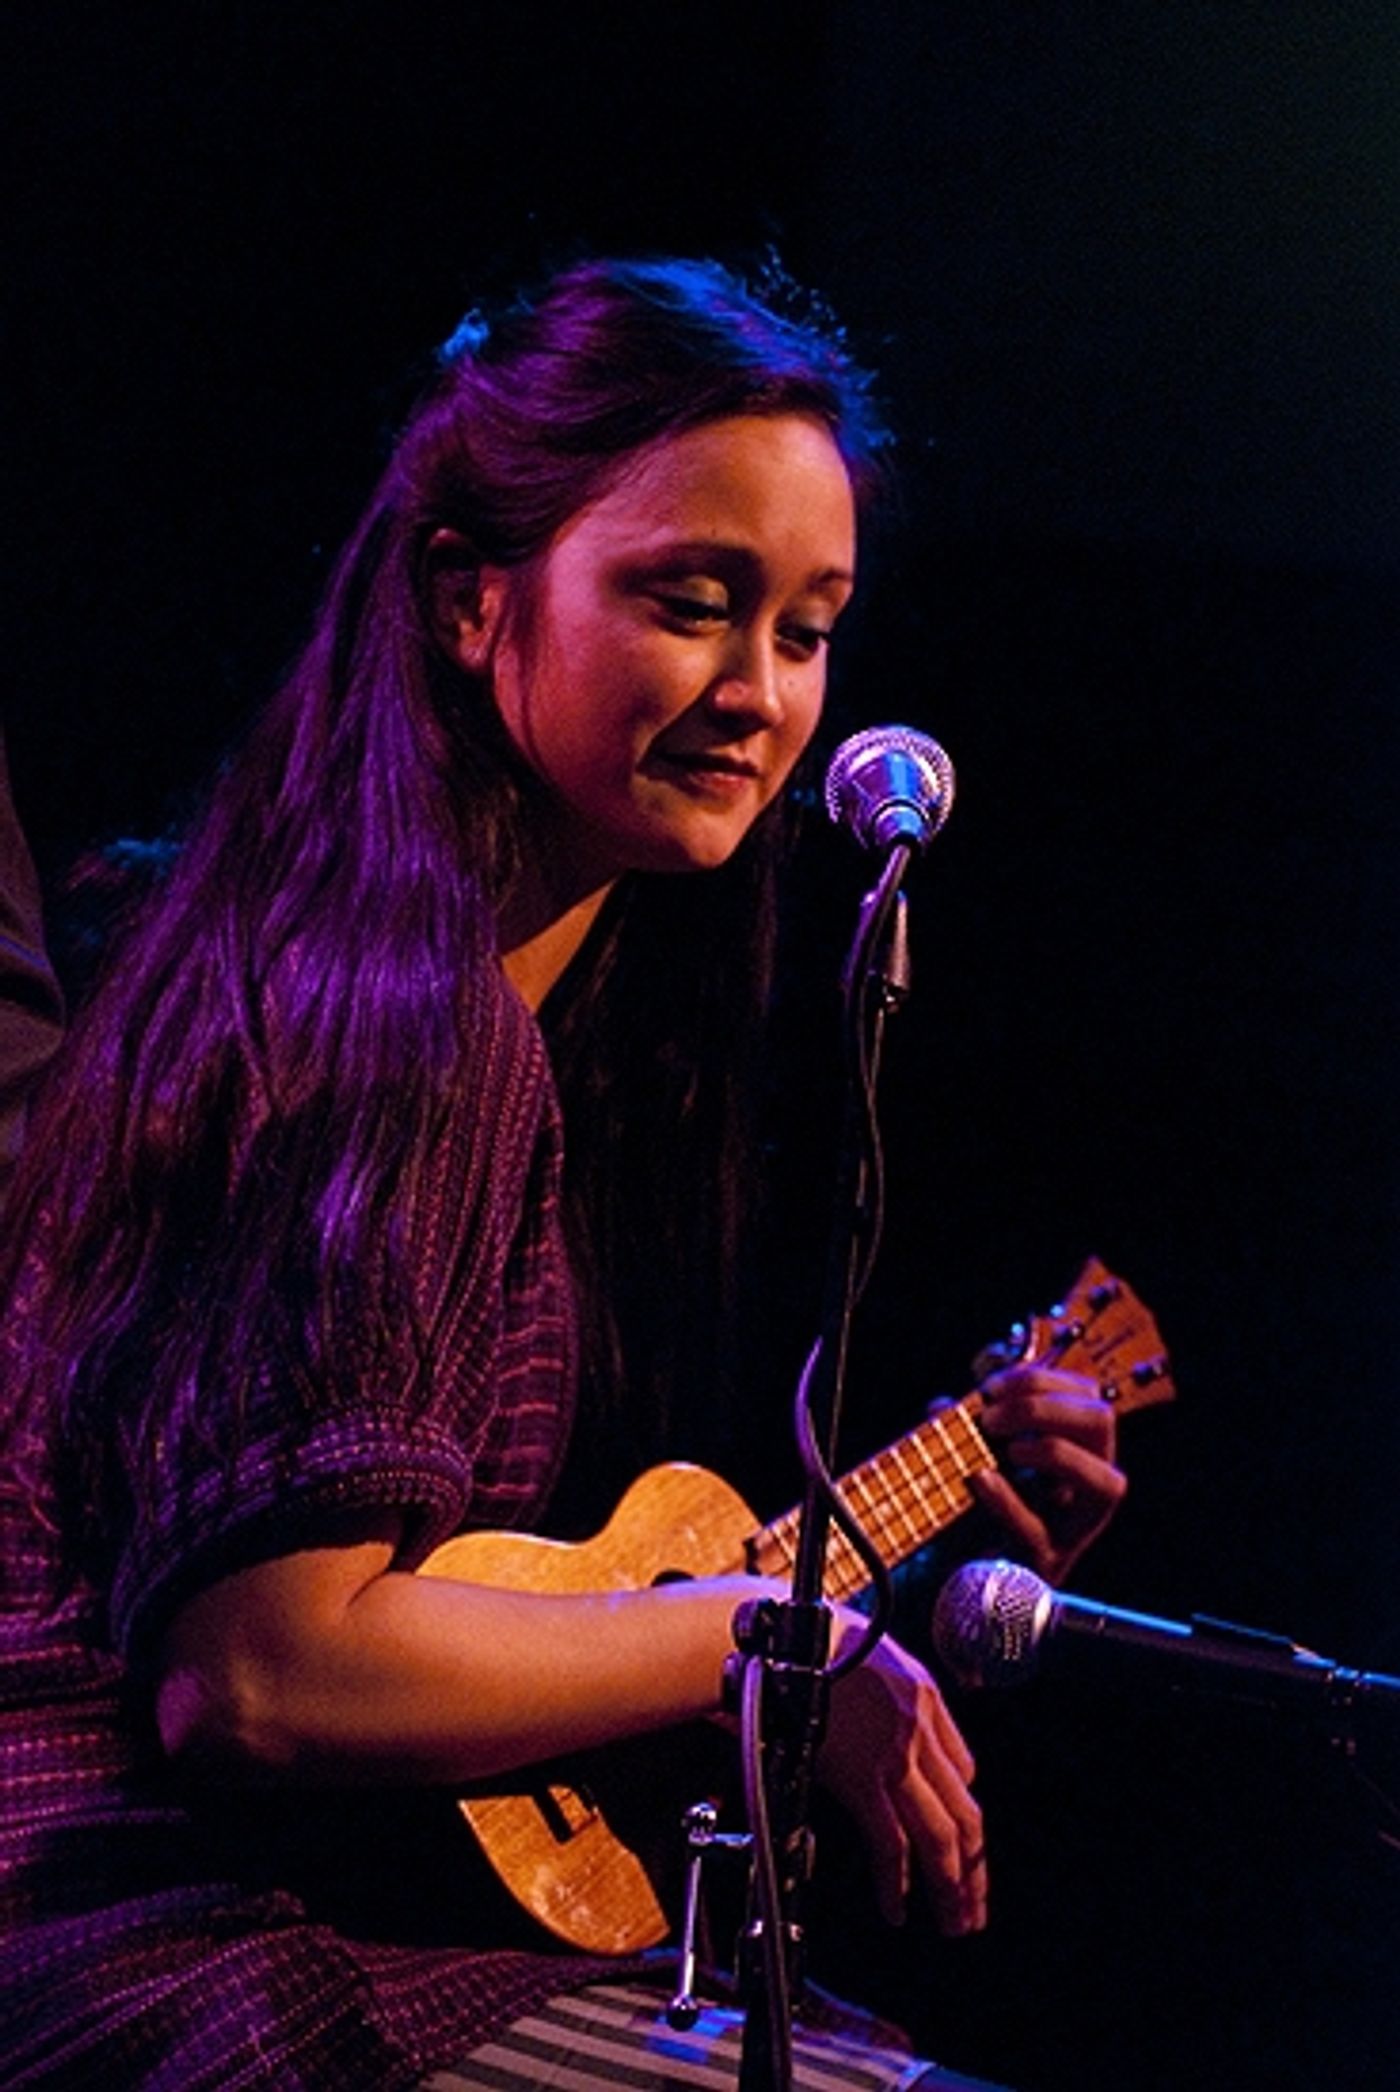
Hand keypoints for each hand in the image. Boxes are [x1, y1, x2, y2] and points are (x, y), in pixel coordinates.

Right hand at [818, 1618, 985, 1934]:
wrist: (776, 1635)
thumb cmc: (809, 1642)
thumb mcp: (871, 1656)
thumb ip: (892, 1699)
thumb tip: (888, 1743)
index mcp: (925, 1696)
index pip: (963, 1769)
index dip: (961, 1813)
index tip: (960, 1843)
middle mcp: (921, 1727)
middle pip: (965, 1813)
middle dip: (974, 1869)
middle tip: (974, 1908)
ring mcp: (895, 1754)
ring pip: (941, 1836)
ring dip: (951, 1886)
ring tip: (953, 1920)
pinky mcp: (863, 1777)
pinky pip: (892, 1842)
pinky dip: (898, 1882)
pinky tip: (897, 1907)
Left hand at [968, 1362, 1126, 1583]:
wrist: (949, 1576)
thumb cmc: (968, 1508)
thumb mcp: (967, 1453)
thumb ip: (961, 1426)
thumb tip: (945, 1405)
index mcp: (1075, 1449)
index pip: (1085, 1394)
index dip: (1041, 1379)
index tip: (989, 1387)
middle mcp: (1086, 1486)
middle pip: (1101, 1423)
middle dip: (1046, 1408)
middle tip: (992, 1418)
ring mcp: (1073, 1528)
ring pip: (1106, 1484)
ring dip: (1054, 1452)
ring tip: (1008, 1450)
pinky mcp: (1046, 1565)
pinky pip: (1040, 1532)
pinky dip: (1008, 1501)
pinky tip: (980, 1480)